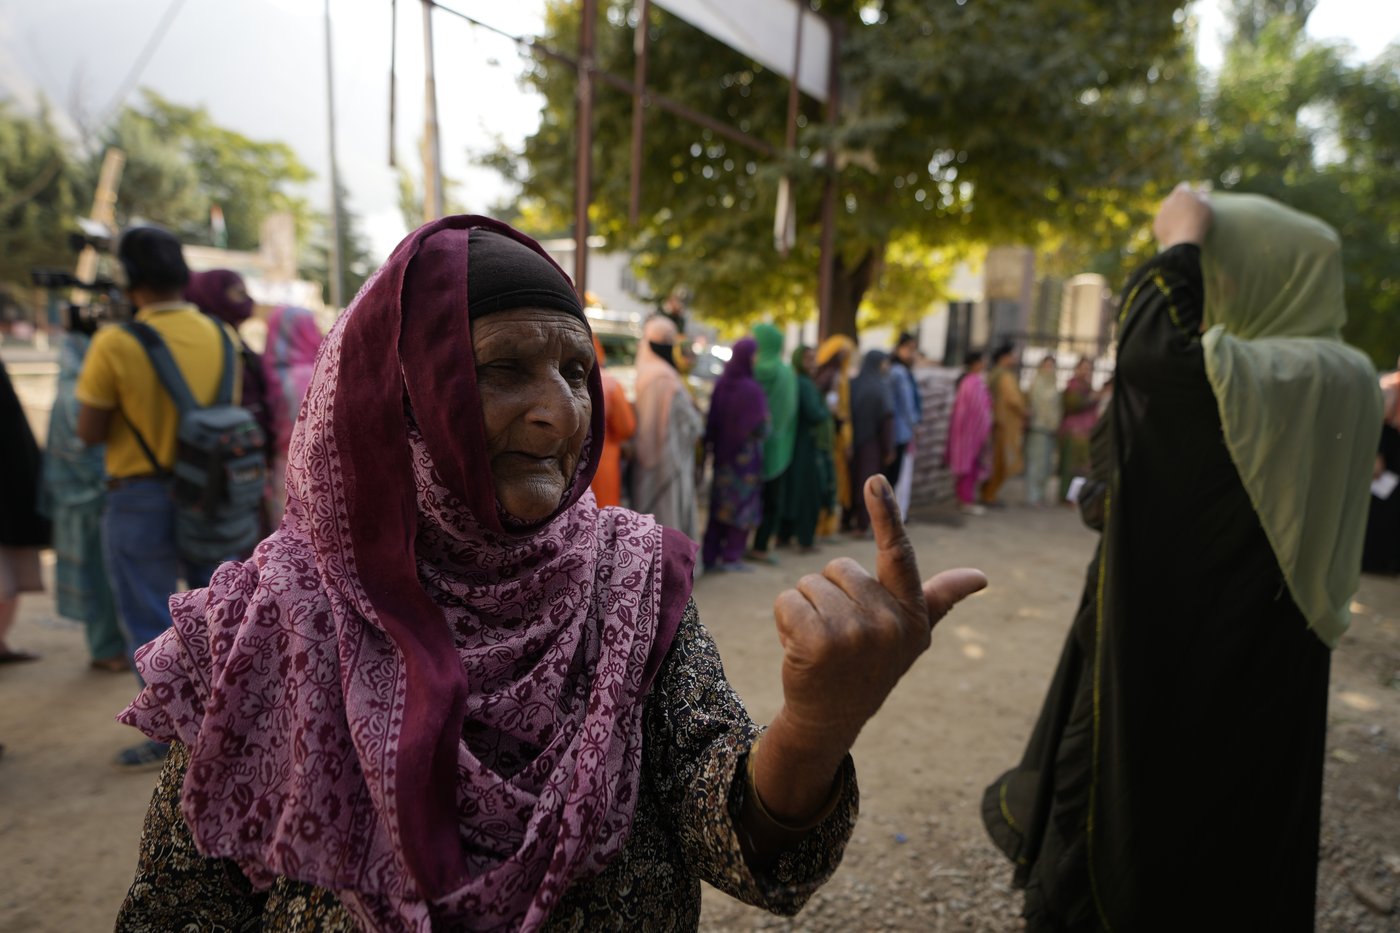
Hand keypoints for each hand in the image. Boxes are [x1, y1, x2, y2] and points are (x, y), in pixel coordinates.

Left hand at [755, 475, 986, 819]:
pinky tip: (799, 650)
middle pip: (839, 569)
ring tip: (820, 645)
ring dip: (805, 610)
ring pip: (810, 584)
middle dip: (830, 596)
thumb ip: (940, 598)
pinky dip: (785, 620)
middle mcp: (889, 623)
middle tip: (838, 636)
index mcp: (912, 614)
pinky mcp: (818, 641)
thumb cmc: (870, 667)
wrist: (830, 717)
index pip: (899, 554)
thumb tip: (981, 577)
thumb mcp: (910, 634)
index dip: (886, 514)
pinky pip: (788, 600)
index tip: (875, 480)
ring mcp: (854, 633)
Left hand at [1153, 182, 1212, 247]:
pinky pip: (1162, 222)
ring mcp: (1160, 213)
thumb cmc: (1199, 221)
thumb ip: (1204, 195)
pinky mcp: (1156, 225)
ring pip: (1166, 210)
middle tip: (1187, 211)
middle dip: (1179, 202)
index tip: (1193, 197)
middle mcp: (1168, 200)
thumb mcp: (1207, 206)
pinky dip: (1167, 224)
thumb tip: (1201, 189)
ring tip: (1181, 222)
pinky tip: (1174, 231)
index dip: (1189, 191)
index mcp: (1181, 193)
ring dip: (1172, 213)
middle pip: (1173, 198)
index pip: (1184, 186)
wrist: (1184, 240)